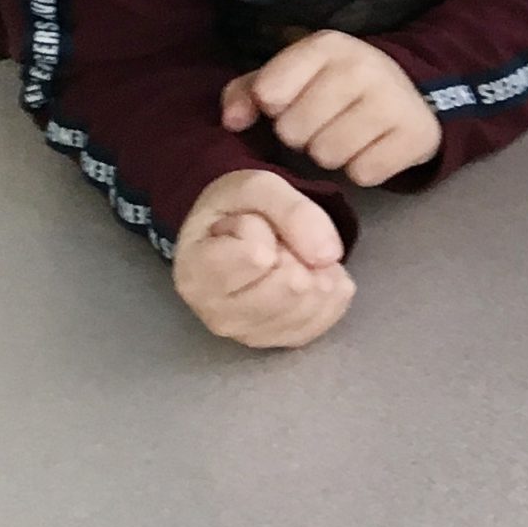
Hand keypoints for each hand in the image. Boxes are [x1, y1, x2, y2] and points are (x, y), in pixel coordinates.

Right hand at [172, 168, 354, 348]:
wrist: (233, 230)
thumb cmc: (236, 208)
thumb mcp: (258, 186)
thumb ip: (293, 210)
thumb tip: (328, 256)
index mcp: (195, 274)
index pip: (257, 256)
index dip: (264, 229)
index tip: (245, 224)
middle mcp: (216, 315)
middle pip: (292, 285)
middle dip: (296, 250)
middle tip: (273, 240)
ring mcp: (249, 334)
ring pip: (312, 302)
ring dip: (315, 268)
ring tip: (288, 255)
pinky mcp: (281, 340)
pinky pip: (327, 316)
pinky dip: (332, 287)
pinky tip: (313, 271)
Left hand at [222, 30, 439, 186]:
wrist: (407, 94)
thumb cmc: (334, 88)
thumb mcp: (290, 77)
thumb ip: (247, 92)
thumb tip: (233, 121)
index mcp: (327, 45)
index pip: (269, 92)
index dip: (275, 107)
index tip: (293, 101)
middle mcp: (363, 66)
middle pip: (295, 131)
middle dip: (303, 136)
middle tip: (324, 123)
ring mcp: (393, 99)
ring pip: (328, 156)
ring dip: (332, 155)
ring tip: (346, 136)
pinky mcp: (416, 134)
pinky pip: (363, 174)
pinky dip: (363, 169)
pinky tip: (372, 148)